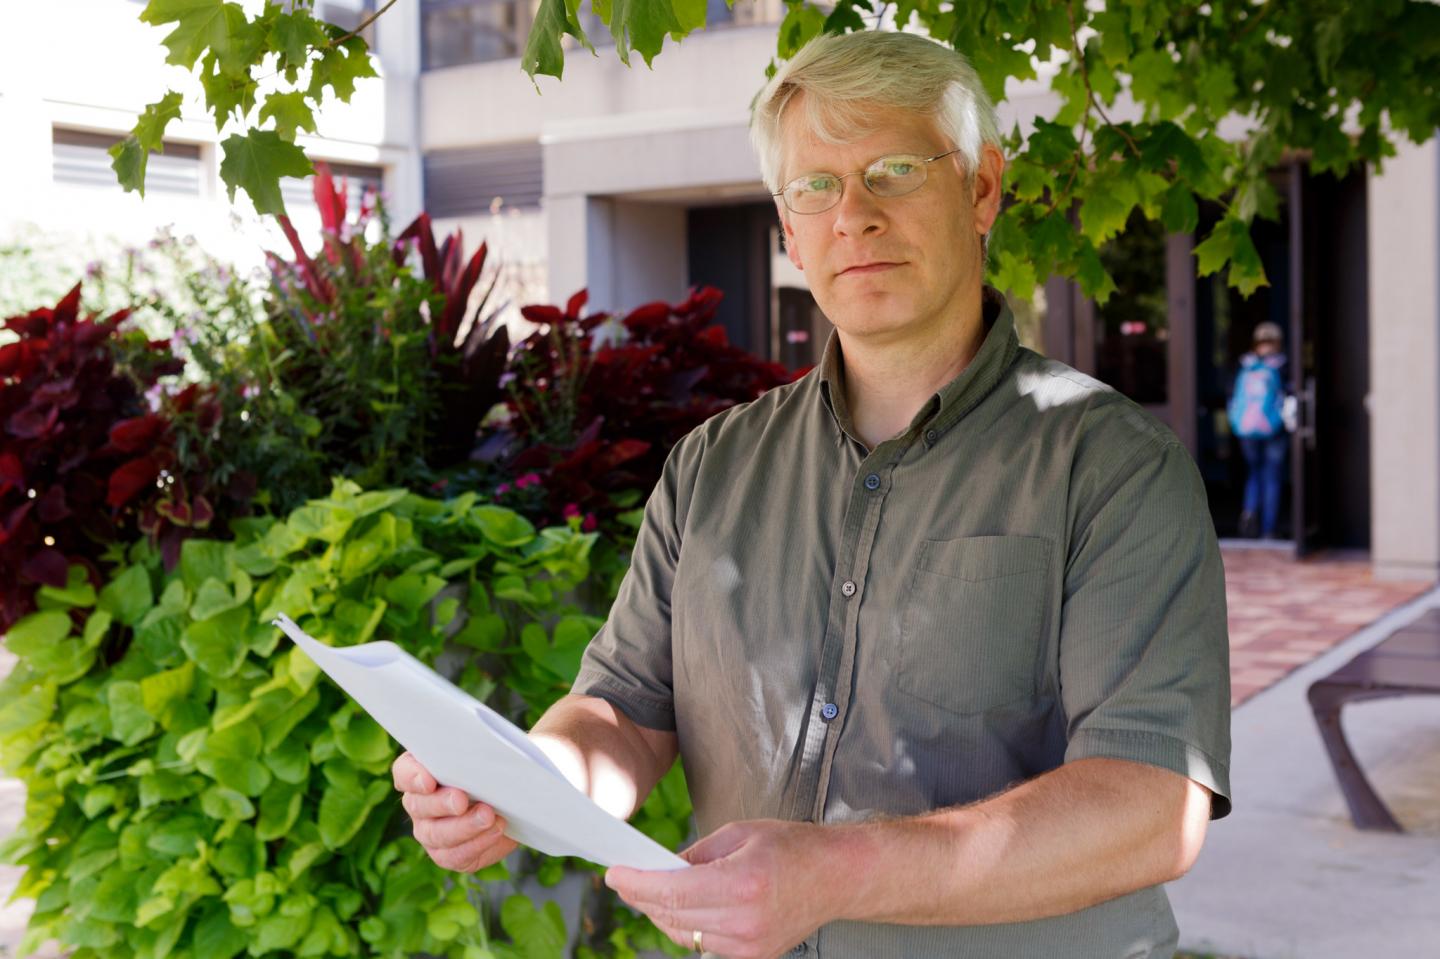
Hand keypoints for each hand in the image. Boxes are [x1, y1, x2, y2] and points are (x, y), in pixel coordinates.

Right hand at [391, 750, 516, 871]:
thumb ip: (476, 753)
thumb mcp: (486, 758)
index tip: (429, 781)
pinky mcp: (446, 854)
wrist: (511, 805)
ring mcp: (429, 831)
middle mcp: (419, 803)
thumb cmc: (492, 773)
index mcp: (421, 772)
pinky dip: (476, 844)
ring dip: (463, 826)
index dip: (413, 777)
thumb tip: (484, 752)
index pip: (404, 771)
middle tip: (462, 800)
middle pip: (418, 805)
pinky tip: (494, 831)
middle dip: (441, 803)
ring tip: (488, 817)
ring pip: (435, 834)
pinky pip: (453, 856)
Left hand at [604, 819, 844, 958]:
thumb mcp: (740, 834)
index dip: (635, 884)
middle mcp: (744, 921)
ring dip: (661, 913)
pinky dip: (687, 927)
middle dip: (641, 897)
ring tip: (649, 892)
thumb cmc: (794, 847)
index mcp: (741, 883)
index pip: (670, 891)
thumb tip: (661, 868)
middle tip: (624, 879)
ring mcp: (749, 946)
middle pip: (671, 915)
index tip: (613, 874)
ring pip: (683, 935)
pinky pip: (703, 945)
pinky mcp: (753, 957)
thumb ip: (696, 854)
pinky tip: (681, 908)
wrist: (838, 877)